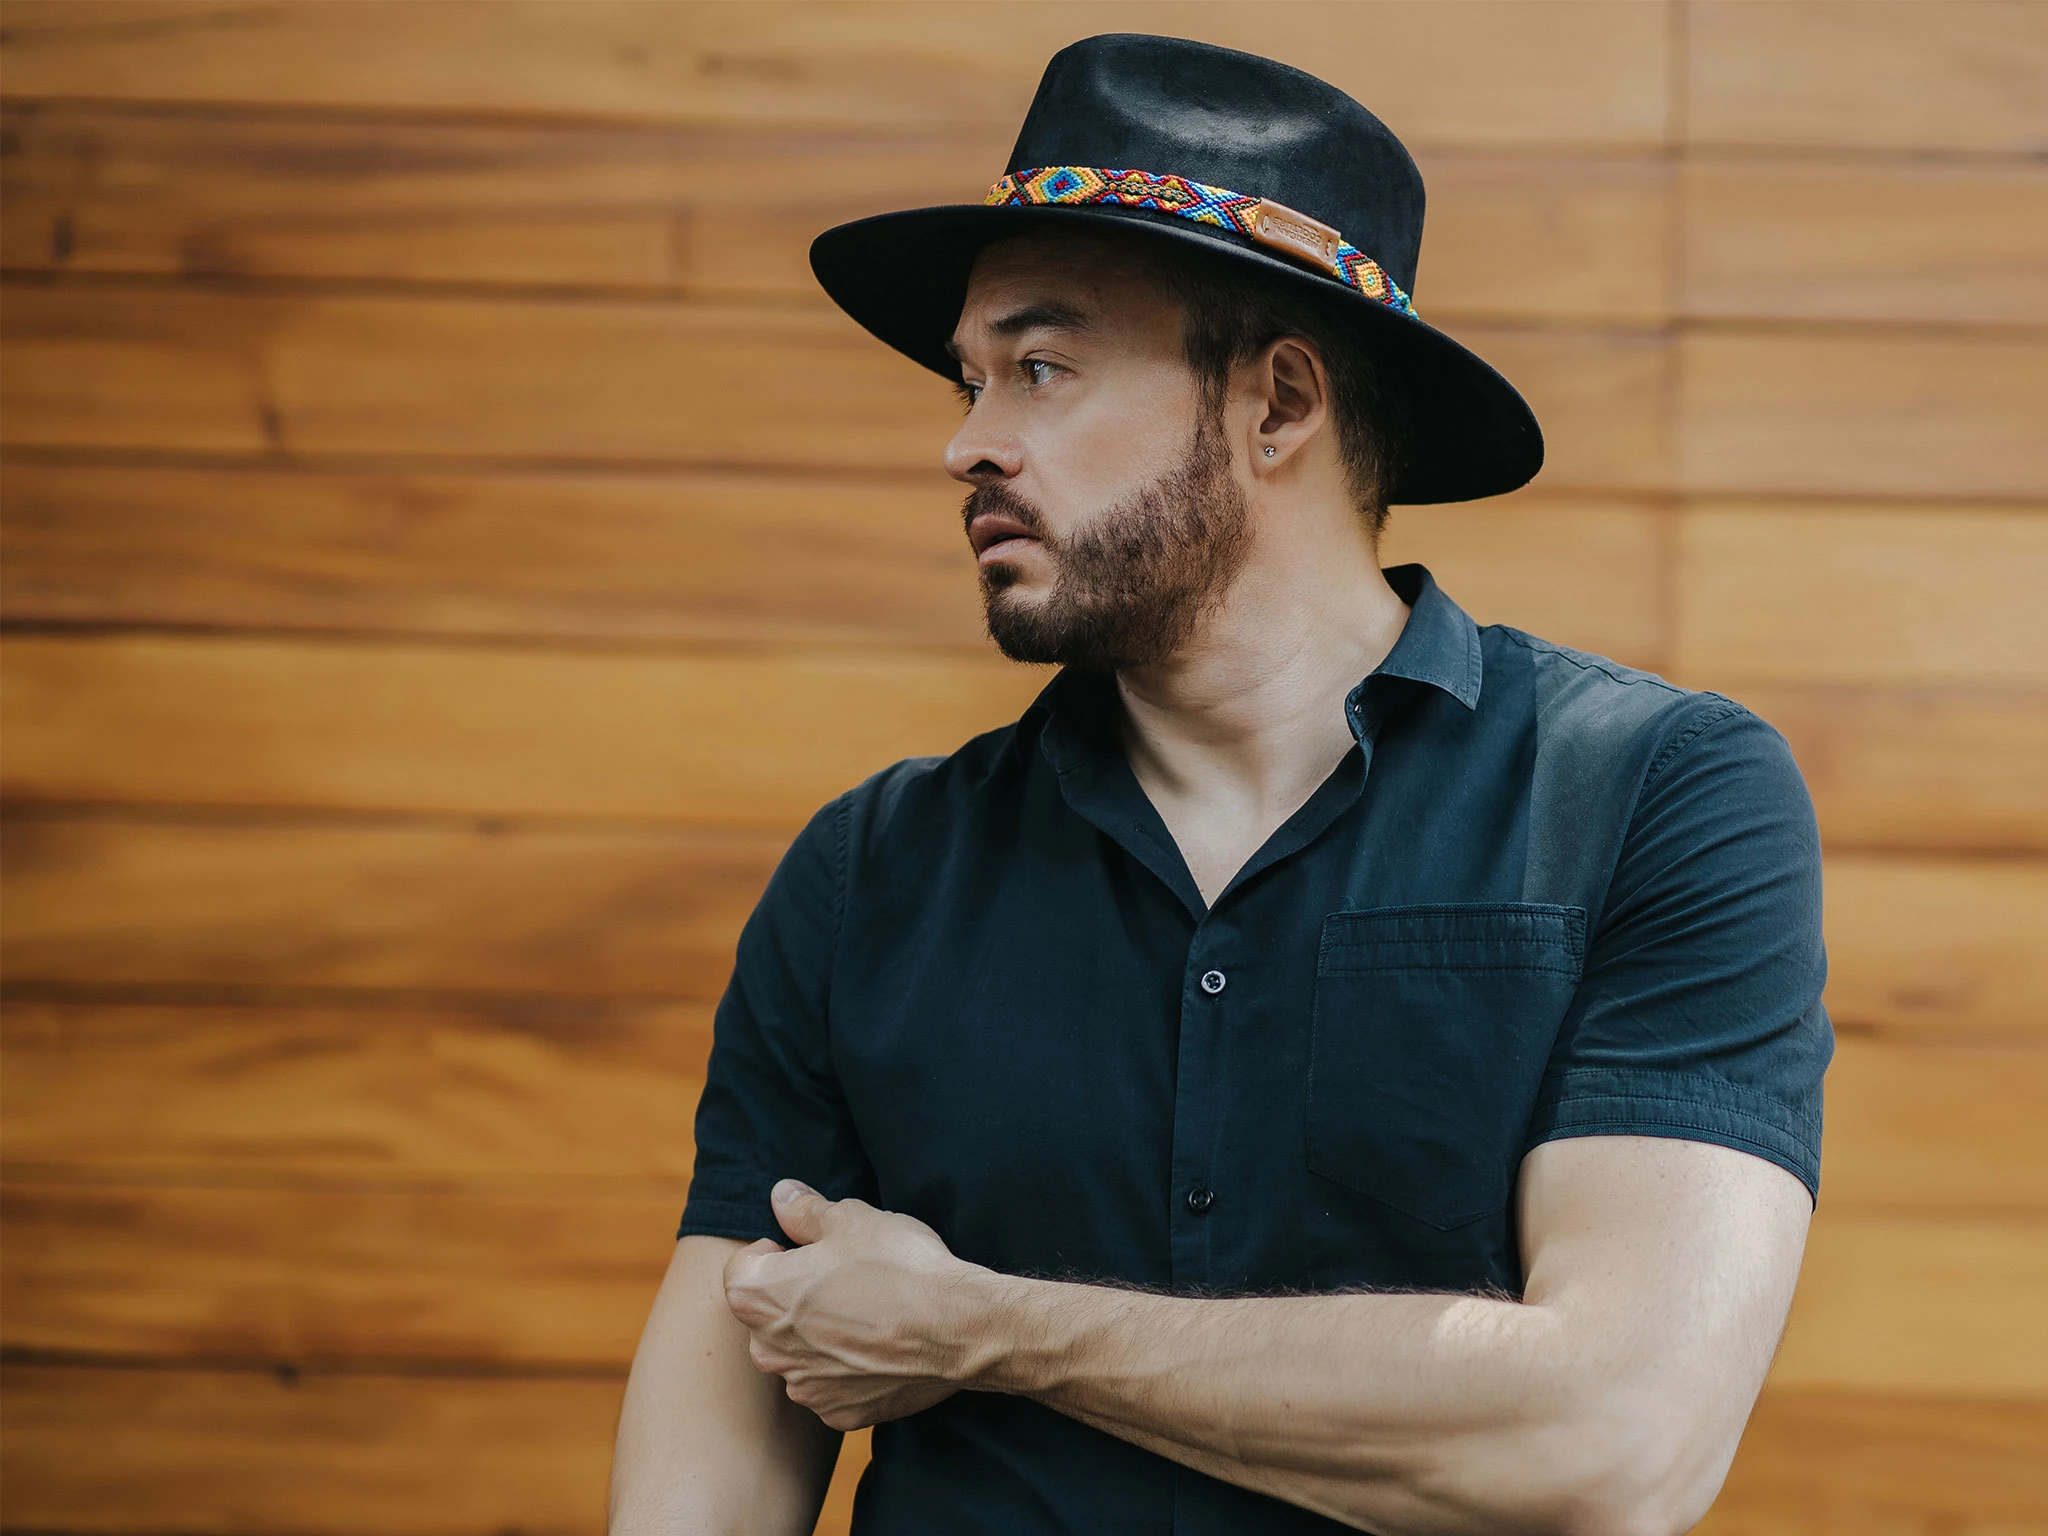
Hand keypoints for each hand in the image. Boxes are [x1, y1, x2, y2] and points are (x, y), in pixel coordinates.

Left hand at [723, 1180, 1001, 1429]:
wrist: (956, 1328)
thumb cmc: (897, 1266)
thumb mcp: (850, 1218)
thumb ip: (804, 1210)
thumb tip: (782, 1196)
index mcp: (758, 1297)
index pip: (742, 1267)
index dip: (776, 1251)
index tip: (810, 1248)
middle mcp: (768, 1351)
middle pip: (768, 1315)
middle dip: (795, 1296)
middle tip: (844, 1277)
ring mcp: (805, 1388)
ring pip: (799, 1353)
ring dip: (820, 1335)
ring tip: (868, 1312)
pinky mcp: (840, 1414)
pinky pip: (832, 1385)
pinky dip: (848, 1369)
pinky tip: (881, 1347)